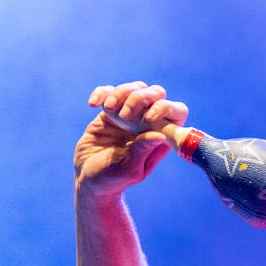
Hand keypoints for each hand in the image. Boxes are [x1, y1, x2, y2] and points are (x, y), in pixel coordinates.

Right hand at [74, 82, 188, 197]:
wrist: (89, 176)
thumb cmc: (113, 178)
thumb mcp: (128, 168)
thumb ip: (142, 151)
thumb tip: (160, 135)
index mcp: (161, 137)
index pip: (177, 112)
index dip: (166, 108)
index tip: (148, 118)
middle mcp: (148, 122)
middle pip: (156, 93)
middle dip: (141, 97)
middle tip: (125, 115)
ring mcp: (130, 114)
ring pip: (135, 88)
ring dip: (121, 93)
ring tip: (109, 110)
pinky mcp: (110, 110)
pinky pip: (109, 91)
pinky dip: (102, 93)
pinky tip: (93, 105)